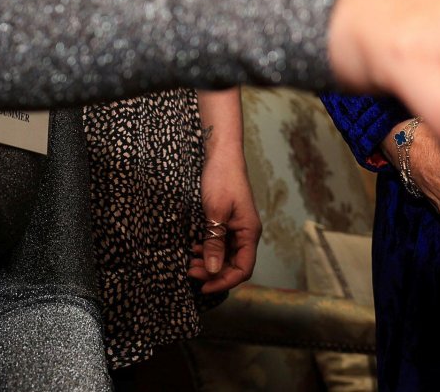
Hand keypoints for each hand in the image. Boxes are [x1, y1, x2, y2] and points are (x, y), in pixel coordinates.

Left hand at [187, 143, 260, 293]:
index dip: (224, 281)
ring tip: (190, 262)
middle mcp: (245, 232)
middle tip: (190, 271)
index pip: (243, 269)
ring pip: (226, 255)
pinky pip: (220, 243)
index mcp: (249, 232)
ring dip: (209, 262)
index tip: (203, 286)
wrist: (221, 153)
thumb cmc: (222, 178)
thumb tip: (213, 270)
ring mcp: (236, 227)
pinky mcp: (227, 221)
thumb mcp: (215, 212)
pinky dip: (208, 250)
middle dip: (213, 273)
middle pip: (234, 265)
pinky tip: (194, 248)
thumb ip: (215, 241)